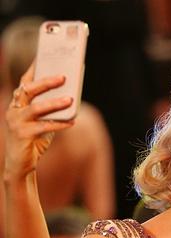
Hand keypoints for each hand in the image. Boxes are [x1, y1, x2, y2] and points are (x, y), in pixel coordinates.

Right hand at [4, 64, 74, 180]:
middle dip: (46, 82)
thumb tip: (71, 96)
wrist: (21, 164)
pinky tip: (72, 122)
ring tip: (71, 99)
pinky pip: (44, 127)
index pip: (24, 81)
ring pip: (35, 108)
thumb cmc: (34, 139)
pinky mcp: (23, 135)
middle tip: (64, 77)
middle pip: (28, 89)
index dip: (34, 68)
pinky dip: (59, 124)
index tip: (45, 56)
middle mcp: (14, 109)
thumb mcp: (43, 121)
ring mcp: (16, 122)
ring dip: (54, 103)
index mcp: (18, 103)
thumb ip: (52, 109)